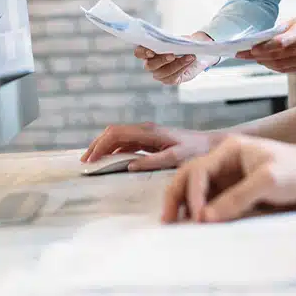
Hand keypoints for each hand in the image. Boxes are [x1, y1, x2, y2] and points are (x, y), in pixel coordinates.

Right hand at [81, 122, 222, 170]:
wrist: (210, 144)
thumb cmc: (196, 150)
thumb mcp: (176, 157)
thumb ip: (154, 161)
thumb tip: (130, 165)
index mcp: (149, 131)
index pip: (116, 133)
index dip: (100, 145)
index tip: (90, 160)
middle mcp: (145, 130)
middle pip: (112, 132)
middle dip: (97, 145)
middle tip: (85, 162)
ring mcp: (147, 134)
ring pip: (118, 137)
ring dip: (103, 148)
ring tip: (92, 162)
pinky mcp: (150, 140)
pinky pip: (126, 143)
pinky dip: (114, 150)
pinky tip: (109, 160)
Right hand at [134, 32, 217, 84]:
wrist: (195, 54)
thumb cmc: (183, 44)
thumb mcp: (180, 39)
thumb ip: (177, 39)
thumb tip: (182, 40)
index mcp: (148, 51)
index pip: (139, 52)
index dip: (143, 52)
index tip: (152, 52)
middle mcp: (151, 64)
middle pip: (149, 65)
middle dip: (161, 60)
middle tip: (173, 55)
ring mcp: (159, 74)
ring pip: (163, 73)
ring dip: (177, 64)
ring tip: (189, 57)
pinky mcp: (169, 80)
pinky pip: (172, 78)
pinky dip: (182, 68)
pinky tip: (190, 61)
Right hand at [161, 135, 295, 223]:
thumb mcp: (269, 181)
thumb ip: (237, 197)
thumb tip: (206, 217)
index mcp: (229, 149)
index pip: (199, 170)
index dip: (193, 194)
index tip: (198, 217)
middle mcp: (224, 161)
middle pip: (189, 176)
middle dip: (176, 196)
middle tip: (168, 219)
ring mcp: (228, 175)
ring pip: (196, 188)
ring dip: (184, 204)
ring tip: (175, 223)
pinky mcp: (235, 189)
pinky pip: (210, 200)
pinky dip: (199, 210)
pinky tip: (197, 223)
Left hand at [236, 11, 295, 72]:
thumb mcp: (293, 21)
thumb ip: (278, 32)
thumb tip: (258, 41)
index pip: (279, 44)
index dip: (264, 48)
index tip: (251, 49)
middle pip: (277, 57)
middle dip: (258, 56)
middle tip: (243, 54)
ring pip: (280, 66)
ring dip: (263, 62)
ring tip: (252, 58)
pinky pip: (286, 69)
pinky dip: (273, 66)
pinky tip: (264, 61)